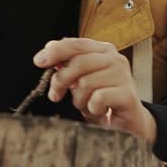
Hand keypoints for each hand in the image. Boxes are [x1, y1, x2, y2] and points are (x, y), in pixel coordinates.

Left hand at [33, 38, 156, 144]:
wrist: (127, 122)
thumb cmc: (101, 98)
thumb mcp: (80, 78)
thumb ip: (67, 63)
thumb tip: (47, 50)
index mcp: (103, 50)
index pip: (75, 44)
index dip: (55, 51)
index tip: (38, 62)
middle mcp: (115, 59)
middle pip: (78, 63)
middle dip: (61, 81)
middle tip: (55, 94)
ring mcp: (123, 76)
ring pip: (85, 83)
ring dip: (79, 99)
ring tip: (86, 104)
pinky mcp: (127, 94)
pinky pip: (96, 99)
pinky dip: (92, 108)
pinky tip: (98, 110)